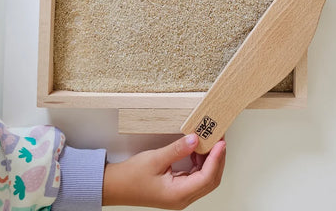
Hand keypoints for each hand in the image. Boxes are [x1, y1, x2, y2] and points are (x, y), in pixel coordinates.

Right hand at [103, 135, 225, 208]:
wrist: (115, 187)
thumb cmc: (130, 177)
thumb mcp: (155, 159)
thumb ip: (177, 149)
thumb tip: (195, 139)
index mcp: (178, 194)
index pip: (207, 177)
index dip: (216, 159)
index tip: (221, 142)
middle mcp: (182, 198)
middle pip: (211, 180)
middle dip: (218, 159)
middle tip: (220, 138)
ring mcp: (181, 195)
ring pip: (205, 179)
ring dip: (210, 160)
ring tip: (212, 141)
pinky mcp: (178, 189)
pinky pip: (196, 177)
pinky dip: (201, 163)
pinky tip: (199, 150)